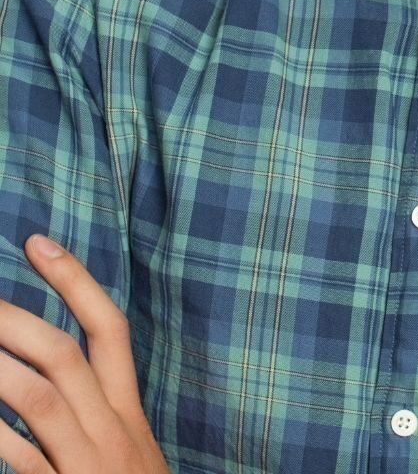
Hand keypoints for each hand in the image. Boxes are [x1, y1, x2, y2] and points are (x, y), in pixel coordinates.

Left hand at [0, 235, 169, 472]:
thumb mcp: (122, 453)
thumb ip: (91, 415)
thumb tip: (45, 373)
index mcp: (126, 410)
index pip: (108, 327)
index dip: (74, 281)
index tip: (36, 242)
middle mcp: (111, 427)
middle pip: (65, 354)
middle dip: (15, 317)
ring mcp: (90, 462)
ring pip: (40, 397)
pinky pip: (22, 461)